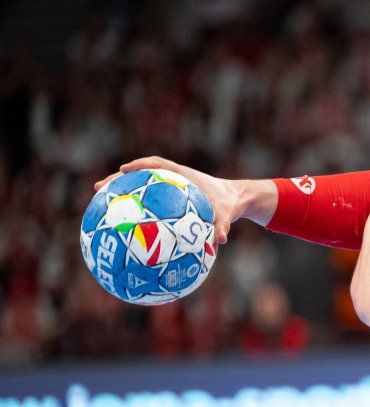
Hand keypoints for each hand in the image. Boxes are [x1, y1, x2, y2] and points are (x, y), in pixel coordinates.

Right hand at [99, 157, 269, 244]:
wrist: (234, 199)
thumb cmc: (229, 204)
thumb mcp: (227, 213)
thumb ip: (223, 225)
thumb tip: (219, 241)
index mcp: (183, 176)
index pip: (157, 165)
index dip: (140, 166)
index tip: (124, 170)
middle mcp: (171, 178)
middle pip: (138, 174)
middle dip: (118, 179)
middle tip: (99, 188)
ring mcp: (166, 187)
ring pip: (137, 185)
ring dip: (119, 191)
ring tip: (99, 200)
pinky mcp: (165, 197)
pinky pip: (144, 198)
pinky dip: (131, 204)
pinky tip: (118, 219)